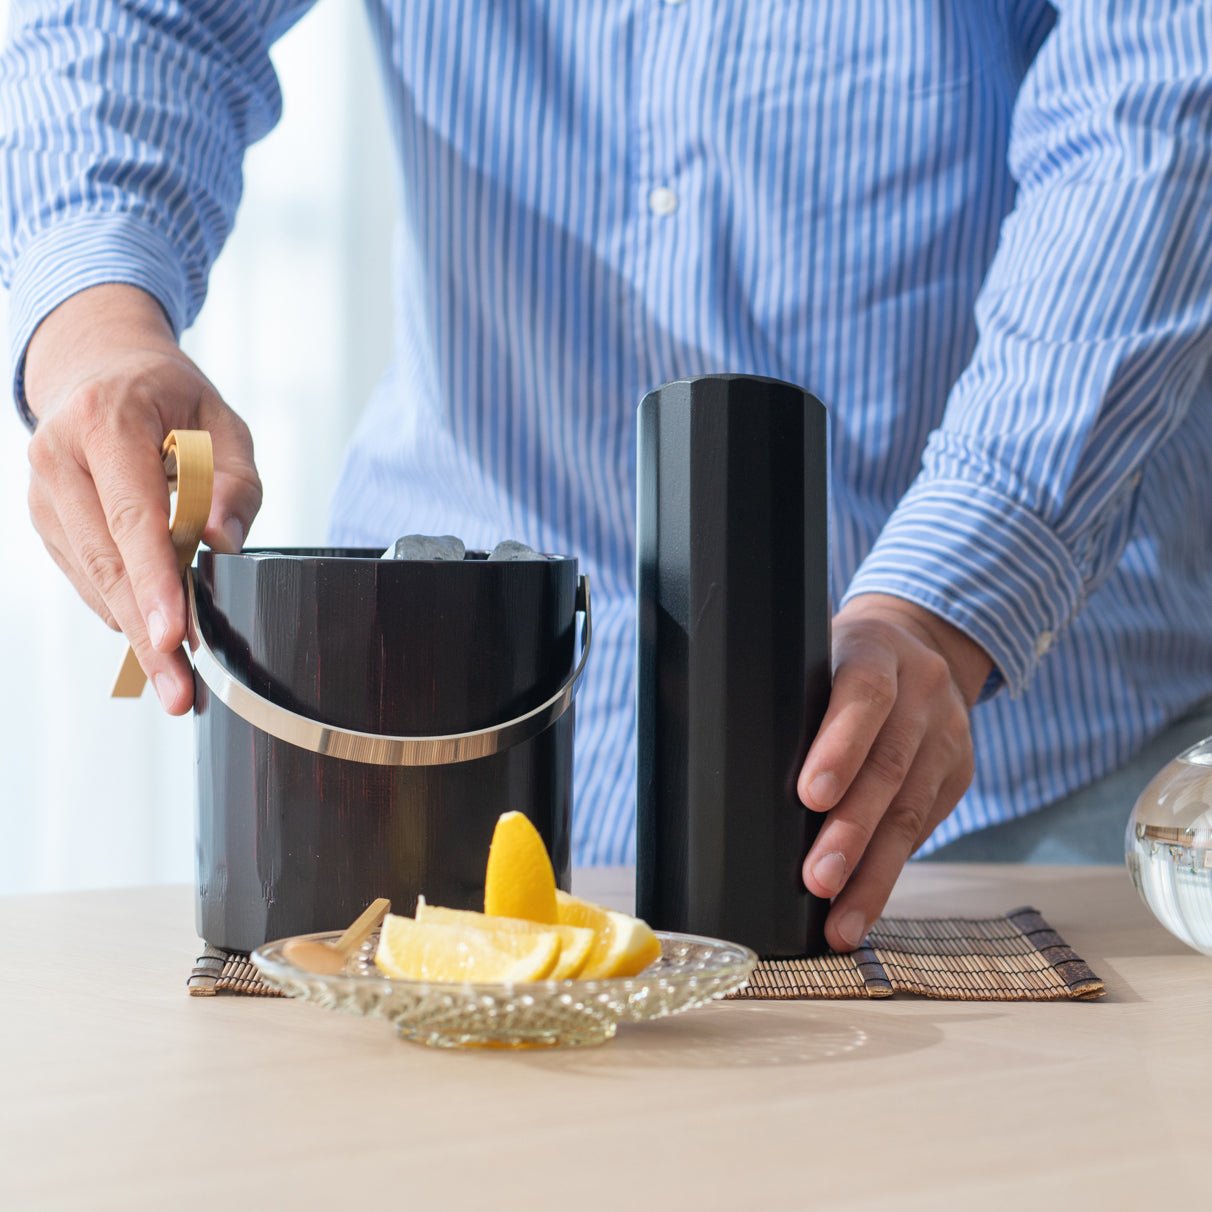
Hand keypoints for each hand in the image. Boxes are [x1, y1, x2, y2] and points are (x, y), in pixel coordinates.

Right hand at [24, 284, 261, 712]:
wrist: (100, 368)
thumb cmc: (171, 398)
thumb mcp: (223, 424)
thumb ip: (234, 482)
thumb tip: (222, 543)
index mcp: (106, 422)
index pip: (133, 516)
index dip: (155, 582)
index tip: (175, 637)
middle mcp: (58, 458)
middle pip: (107, 563)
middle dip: (147, 635)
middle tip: (181, 693)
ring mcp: (43, 493)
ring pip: (92, 581)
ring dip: (135, 635)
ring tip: (177, 685)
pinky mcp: (45, 521)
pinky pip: (87, 578)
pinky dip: (122, 611)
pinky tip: (154, 642)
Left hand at [797, 593, 992, 950]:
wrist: (922, 645)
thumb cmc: (843, 661)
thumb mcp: (818, 653)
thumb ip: (792, 695)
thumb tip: (732, 764)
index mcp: (877, 651)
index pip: (864, 695)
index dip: (840, 746)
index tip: (810, 796)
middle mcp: (922, 690)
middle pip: (890, 765)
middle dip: (852, 829)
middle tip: (817, 879)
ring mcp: (947, 734)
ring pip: (912, 810)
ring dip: (873, 872)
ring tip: (839, 919)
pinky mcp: (957, 774)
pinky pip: (924, 829)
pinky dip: (889, 872)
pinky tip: (861, 906)